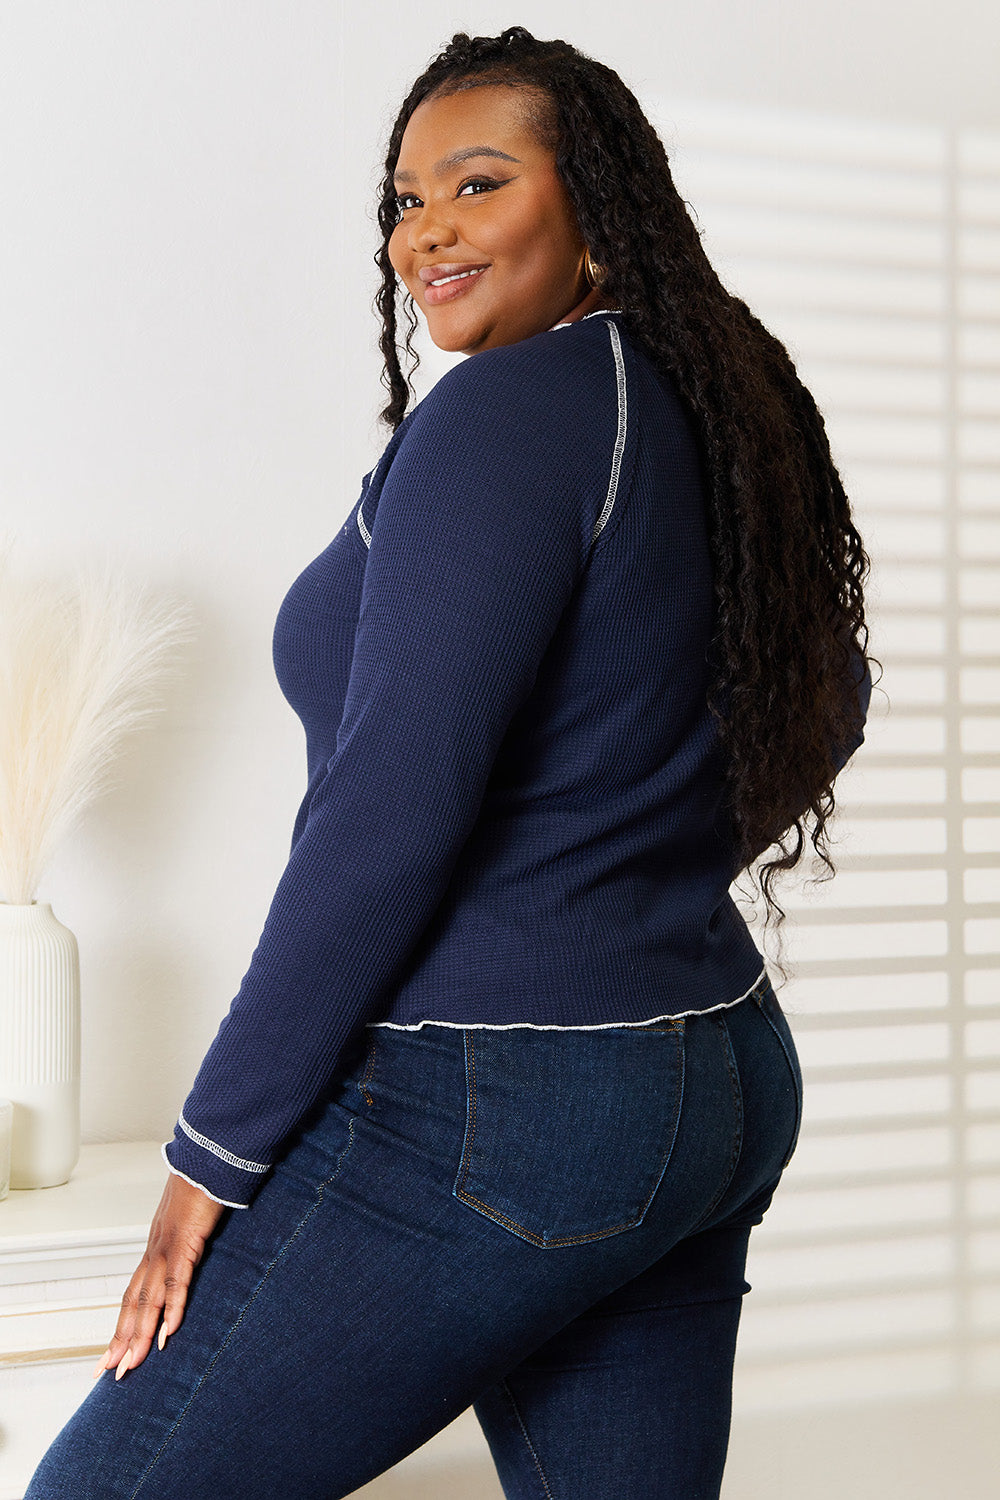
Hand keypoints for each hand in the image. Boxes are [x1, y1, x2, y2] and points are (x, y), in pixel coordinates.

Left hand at [92, 1171, 226, 1380]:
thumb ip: (187, 1243)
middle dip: (122, 1340)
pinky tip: (168, 1333)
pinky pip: (177, 1282)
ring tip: (132, 1363)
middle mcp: (155, 1251)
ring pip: (149, 1299)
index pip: (133, 1294)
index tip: (113, 1353)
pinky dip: (172, 1309)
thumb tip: (190, 1256)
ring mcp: (168, 1247)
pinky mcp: (187, 1242)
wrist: (207, 1158)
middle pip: (134, 1303)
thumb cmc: (202, 1186)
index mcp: (155, 1248)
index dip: (123, 1325)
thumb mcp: (191, 1222)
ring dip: (140, 1334)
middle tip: (111, 1371)